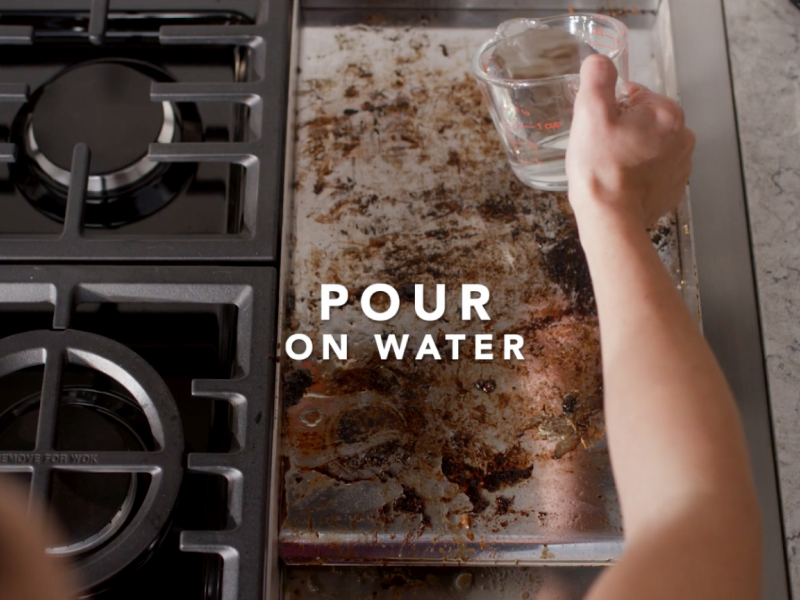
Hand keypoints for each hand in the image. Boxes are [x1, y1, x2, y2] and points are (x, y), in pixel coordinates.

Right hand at [566, 54, 695, 226]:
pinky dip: (636, 175)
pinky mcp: (673, 190)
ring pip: (648, 146)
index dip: (610, 109)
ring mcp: (681, 167)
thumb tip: (600, 62)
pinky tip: (620, 184)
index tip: (598, 129)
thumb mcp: (590, 112)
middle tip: (600, 150)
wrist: (611, 220)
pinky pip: (652, 172)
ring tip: (609, 169)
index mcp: (667, 113)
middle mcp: (683, 137)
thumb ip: (597, 77)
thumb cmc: (600, 168)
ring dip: (629, 152)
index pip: (634, 95)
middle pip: (643, 121)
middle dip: (621, 131)